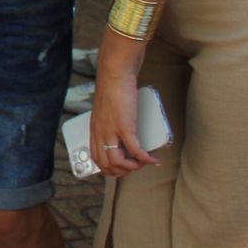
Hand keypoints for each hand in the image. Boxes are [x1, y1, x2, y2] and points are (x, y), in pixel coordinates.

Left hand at [89, 48, 160, 179]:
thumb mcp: (105, 109)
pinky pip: (135, 151)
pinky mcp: (125, 127)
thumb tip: (120, 128)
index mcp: (94, 129)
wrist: (115, 74)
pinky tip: (152, 160)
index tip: (120, 169)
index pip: (96, 157)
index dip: (108, 168)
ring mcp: (111, 131)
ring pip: (118, 162)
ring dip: (132, 168)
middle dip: (121, 172)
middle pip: (106, 164)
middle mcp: (100, 132)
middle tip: (133, 168)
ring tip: (142, 164)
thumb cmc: (112, 88)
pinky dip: (145, 159)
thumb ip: (109, 120)